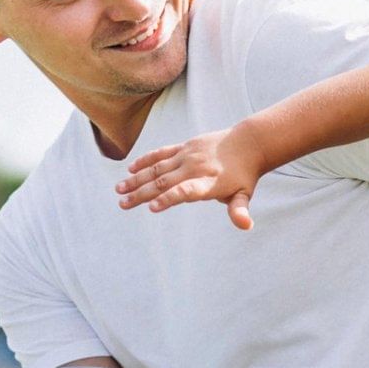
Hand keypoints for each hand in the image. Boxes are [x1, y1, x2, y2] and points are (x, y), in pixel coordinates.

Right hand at [115, 126, 262, 229]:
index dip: (169, 199)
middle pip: (164, 182)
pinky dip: (146, 161)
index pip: (186, 191)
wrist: (248, 142)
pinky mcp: (184, 147)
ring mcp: (187, 156)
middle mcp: (195, 168)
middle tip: (123, 205)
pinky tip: (131, 170)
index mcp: (208, 182)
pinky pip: (161, 154)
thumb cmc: (245, 174)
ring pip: (157, 168)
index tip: (152, 208)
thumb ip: (240, 210)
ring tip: (119, 190)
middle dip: (142, 194)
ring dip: (137, 179)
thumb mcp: (244, 194)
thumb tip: (247, 225)